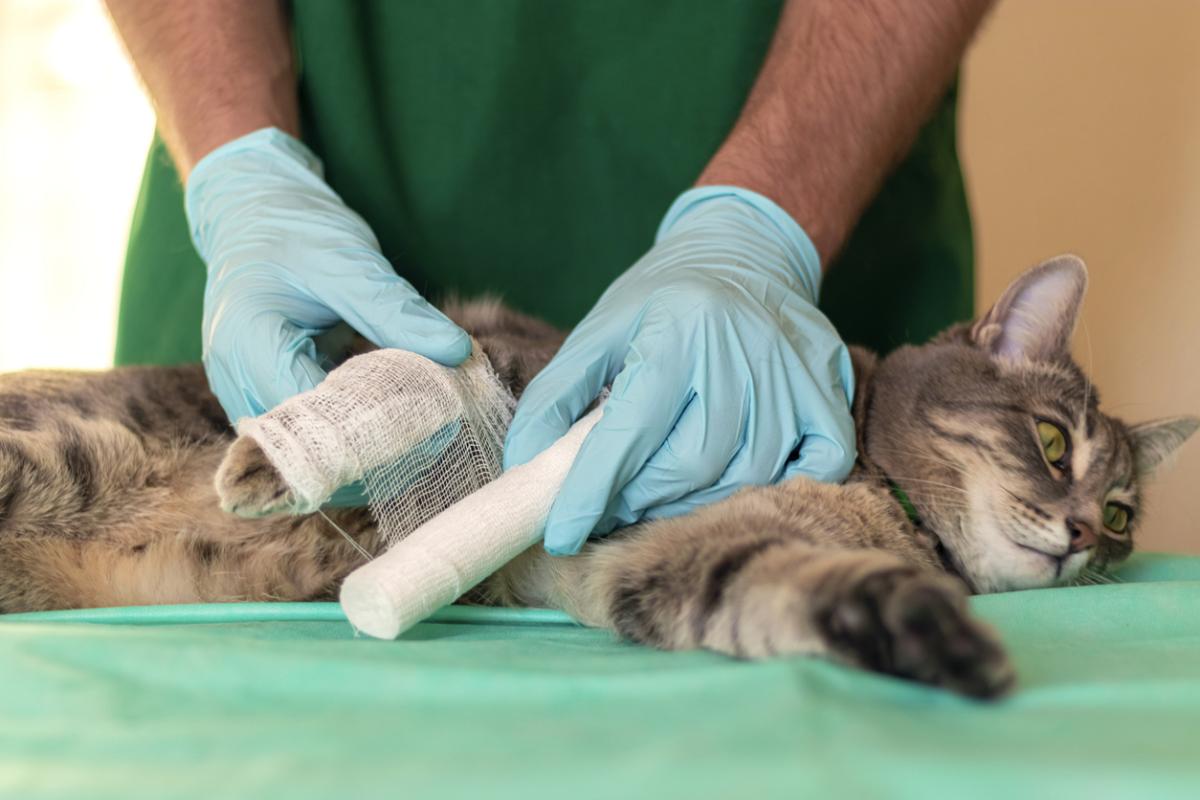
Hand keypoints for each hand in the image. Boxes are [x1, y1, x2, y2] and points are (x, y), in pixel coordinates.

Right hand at [186, 127, 471, 422]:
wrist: (255, 208)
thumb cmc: (297, 228)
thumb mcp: (352, 263)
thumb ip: (399, 312)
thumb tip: (458, 353)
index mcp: (249, 342)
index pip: (308, 414)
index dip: (368, 426)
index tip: (428, 421)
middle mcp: (235, 377)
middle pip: (304, 439)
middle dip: (367, 441)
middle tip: (434, 432)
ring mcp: (243, 388)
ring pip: (304, 441)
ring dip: (357, 437)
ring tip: (417, 428)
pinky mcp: (264, 390)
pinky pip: (305, 422)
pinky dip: (346, 421)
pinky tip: (390, 413)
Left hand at [504, 186, 856, 554]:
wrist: (746, 250)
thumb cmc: (664, 297)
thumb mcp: (599, 329)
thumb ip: (557, 394)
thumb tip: (526, 463)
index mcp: (677, 332)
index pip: (629, 432)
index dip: (592, 490)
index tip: (562, 533)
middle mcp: (740, 354)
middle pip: (687, 466)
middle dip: (638, 499)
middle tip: (610, 504)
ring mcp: (793, 377)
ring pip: (743, 475)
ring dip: (692, 501)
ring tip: (658, 492)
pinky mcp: (830, 393)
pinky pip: (814, 467)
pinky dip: (774, 487)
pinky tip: (733, 478)